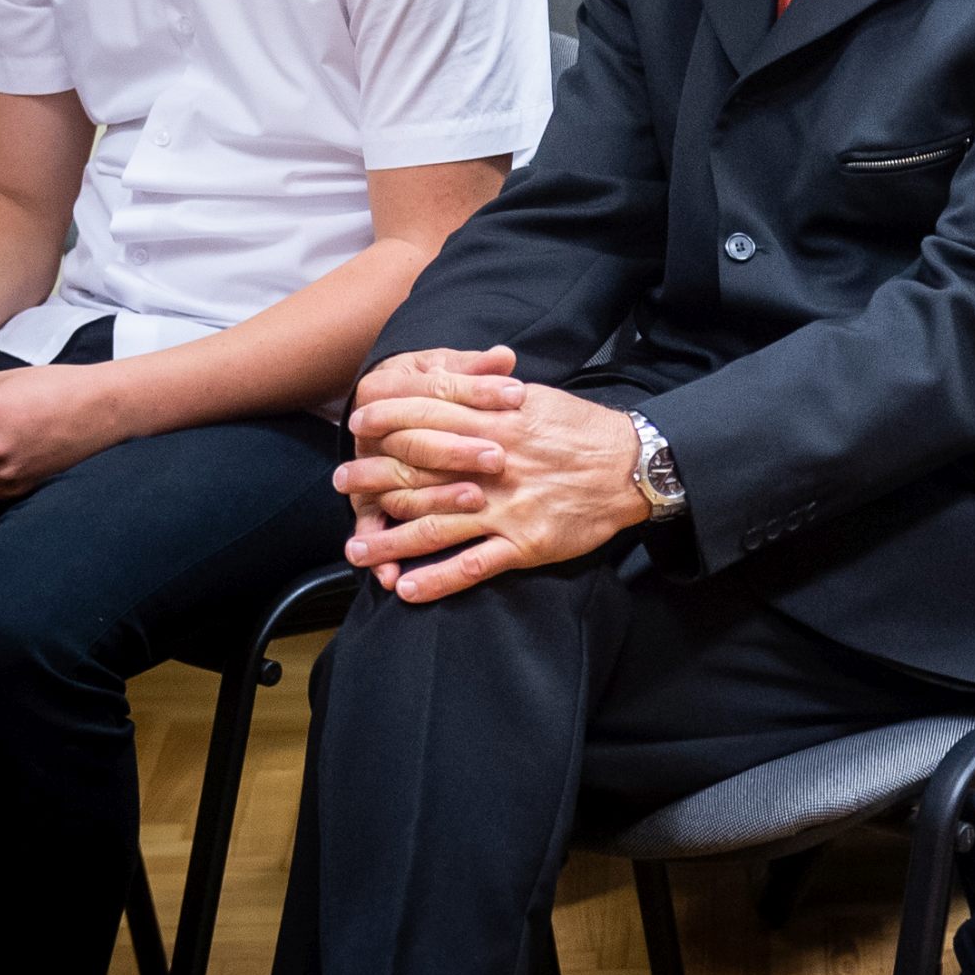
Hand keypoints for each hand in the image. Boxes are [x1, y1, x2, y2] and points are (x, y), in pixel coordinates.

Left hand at [339, 375, 646, 603]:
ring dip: (388, 541)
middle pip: (416, 473)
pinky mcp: (524, 543)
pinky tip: (405, 589)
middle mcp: (492, 466)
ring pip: (432, 526)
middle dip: (370, 480)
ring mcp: (505, 508)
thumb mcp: (537, 399)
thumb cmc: (584, 430)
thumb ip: (492, 397)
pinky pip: (472, 566)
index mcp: (496, 423)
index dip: (387, 419)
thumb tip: (455, 385)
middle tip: (340, 485)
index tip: (358, 424)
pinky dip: (435, 580)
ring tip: (355, 550)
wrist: (634, 466)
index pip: (427, 418)